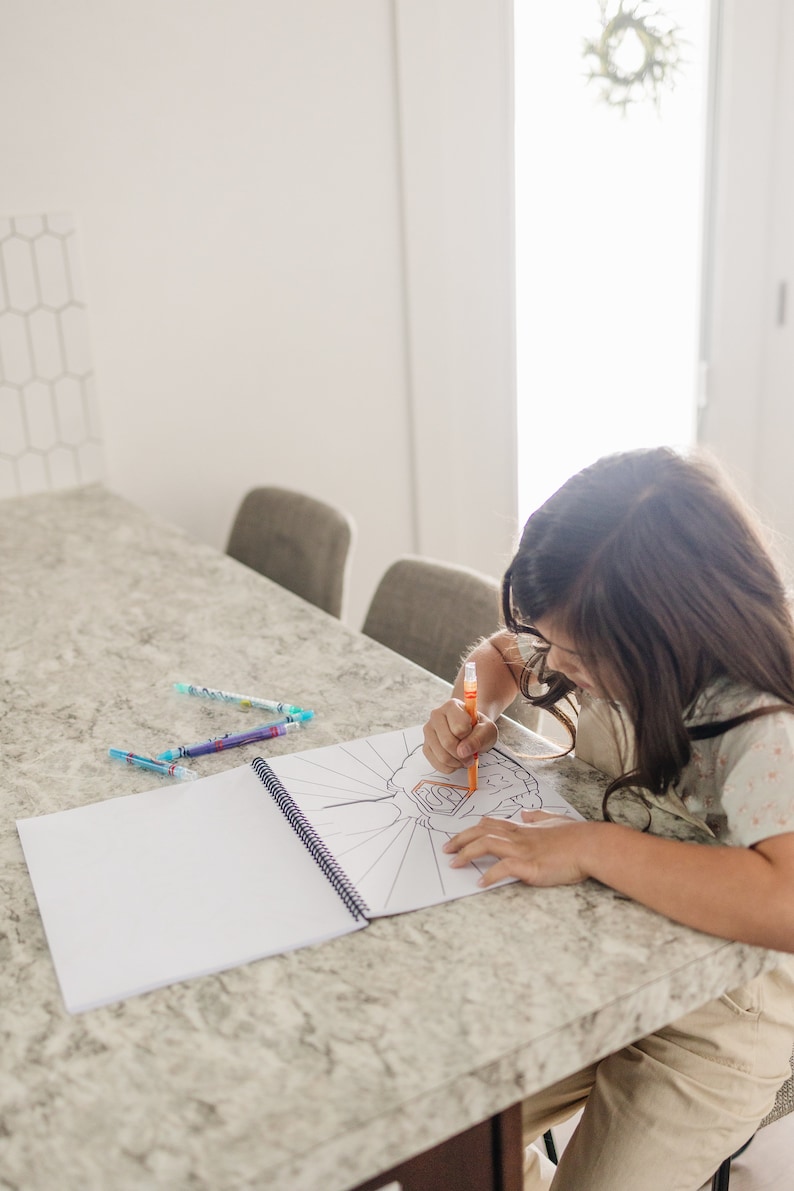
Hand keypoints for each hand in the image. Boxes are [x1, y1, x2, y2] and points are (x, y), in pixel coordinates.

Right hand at [422, 698, 498, 772]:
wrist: (471, 731)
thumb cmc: (479, 728)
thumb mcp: (487, 730)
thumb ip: (478, 738)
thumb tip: (462, 752)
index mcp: (452, 706)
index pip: (460, 727)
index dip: (470, 736)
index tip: (473, 733)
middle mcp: (436, 715)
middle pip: (448, 743)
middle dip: (464, 755)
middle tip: (472, 756)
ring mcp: (428, 731)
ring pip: (442, 756)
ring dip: (457, 763)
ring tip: (464, 758)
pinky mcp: (426, 746)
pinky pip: (436, 764)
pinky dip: (450, 768)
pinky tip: (456, 761)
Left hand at [443, 810, 592, 887]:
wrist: (591, 845)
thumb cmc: (577, 836)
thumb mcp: (554, 820)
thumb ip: (538, 817)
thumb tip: (526, 814)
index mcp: (523, 828)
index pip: (491, 825)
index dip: (472, 830)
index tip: (459, 837)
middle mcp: (519, 836)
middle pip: (481, 832)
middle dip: (460, 840)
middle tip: (446, 850)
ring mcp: (523, 850)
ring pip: (487, 845)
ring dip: (466, 854)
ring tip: (454, 864)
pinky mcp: (530, 865)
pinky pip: (503, 868)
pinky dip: (490, 875)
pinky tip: (480, 883)